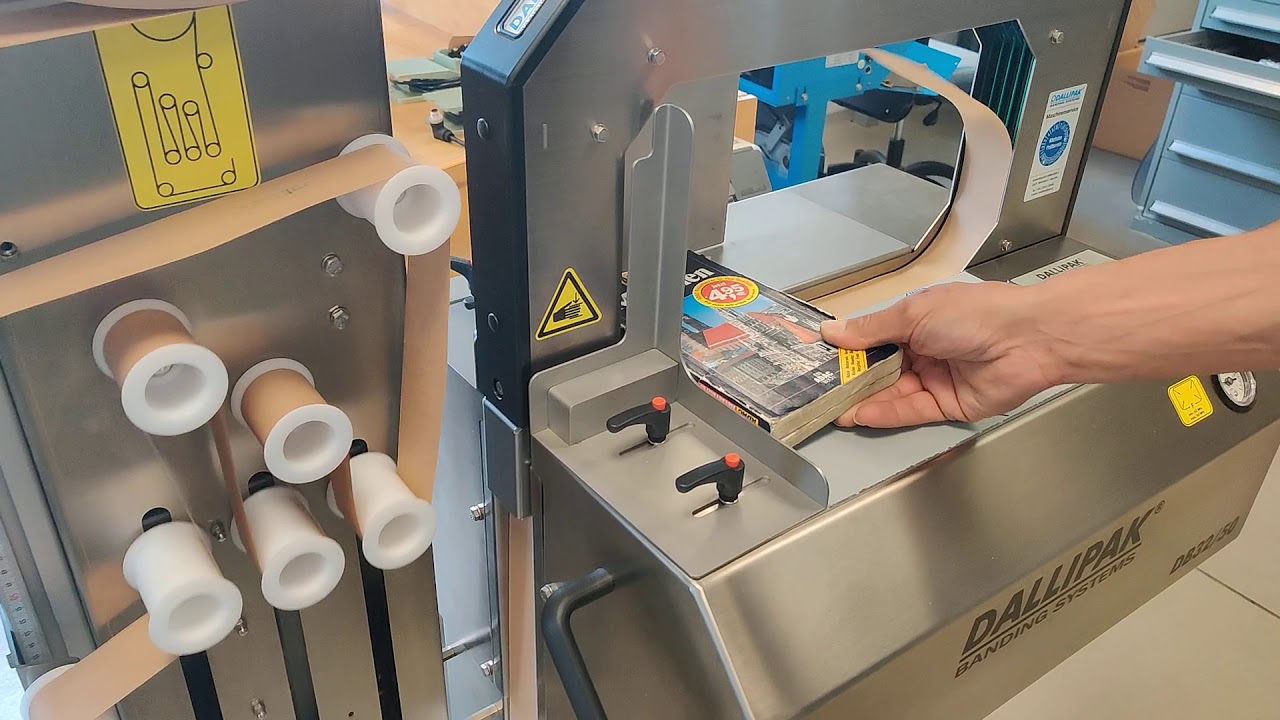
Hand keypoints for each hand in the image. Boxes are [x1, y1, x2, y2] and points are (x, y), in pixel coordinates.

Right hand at [820, 282, 1061, 427]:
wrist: (1028, 340)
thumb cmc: (973, 314)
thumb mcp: (913, 315)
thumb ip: (871, 330)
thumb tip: (831, 331)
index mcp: (916, 321)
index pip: (873, 339)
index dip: (848, 351)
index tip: (817, 360)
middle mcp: (924, 350)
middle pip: (880, 369)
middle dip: (850, 380)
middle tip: (818, 391)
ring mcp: (935, 379)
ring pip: (892, 392)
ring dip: (863, 400)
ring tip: (833, 408)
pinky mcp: (948, 405)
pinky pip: (911, 411)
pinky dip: (886, 412)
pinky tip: (861, 414)